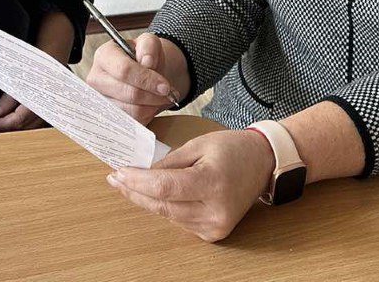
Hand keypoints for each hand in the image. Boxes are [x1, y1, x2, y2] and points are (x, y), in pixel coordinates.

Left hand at [0, 10, 73, 130]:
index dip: (3, 123)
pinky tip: (15, 119)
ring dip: (17, 126)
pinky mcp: (53, 107)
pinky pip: (39, 121)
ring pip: (32, 126)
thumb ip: (7, 99)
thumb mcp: (18, 76)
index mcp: (40, 96)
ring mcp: (53, 107)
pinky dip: (26, 123)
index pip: (19, 119)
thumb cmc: (36, 61)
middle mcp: (49, 105)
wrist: (54, 52)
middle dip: (8, 127)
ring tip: (1, 122)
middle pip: (25, 126)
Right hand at [85, 33, 183, 124]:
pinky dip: (147, 114)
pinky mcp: (109, 116)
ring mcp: (102, 100)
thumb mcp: (149, 42)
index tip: (165, 86)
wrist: (145, 72)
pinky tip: (150, 104)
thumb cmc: (144, 57)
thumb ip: (149, 46)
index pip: (123, 70)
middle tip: (168, 92)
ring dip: (152, 105)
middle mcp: (97, 79)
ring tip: (159, 97)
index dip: (146, 79)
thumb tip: (147, 62)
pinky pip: (133, 122)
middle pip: (128, 93)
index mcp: (104, 56)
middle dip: (153, 95)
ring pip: (132, 111)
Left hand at [106, 129, 274, 241]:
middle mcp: (215, 210)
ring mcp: (215, 226)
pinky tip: (158, 194)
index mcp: (213, 183)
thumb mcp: (198, 145)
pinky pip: (180, 221)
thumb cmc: (233, 149)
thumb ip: (169, 162)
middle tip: (116, 178)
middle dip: (136, 191)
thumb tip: (141, 173)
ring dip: (148, 199)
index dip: (137, 181)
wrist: (262, 164)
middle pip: (163, 205)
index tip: (118, 173)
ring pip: (168, 215)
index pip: (165, 187)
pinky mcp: (214, 233)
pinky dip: (167, 207)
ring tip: (132, 182)